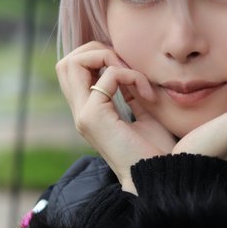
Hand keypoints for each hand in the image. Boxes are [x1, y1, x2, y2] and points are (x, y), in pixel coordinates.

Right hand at [56, 42, 175, 192]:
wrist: (160, 177)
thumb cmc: (156, 150)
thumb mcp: (142, 113)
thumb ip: (129, 91)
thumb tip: (127, 69)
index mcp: (89, 112)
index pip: (73, 69)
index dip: (97, 57)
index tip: (129, 69)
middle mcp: (81, 113)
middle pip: (66, 62)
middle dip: (98, 51)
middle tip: (127, 67)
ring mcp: (84, 116)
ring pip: (73, 63)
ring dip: (108, 58)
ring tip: (134, 76)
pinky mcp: (94, 118)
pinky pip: (108, 77)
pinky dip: (131, 75)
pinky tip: (148, 95)